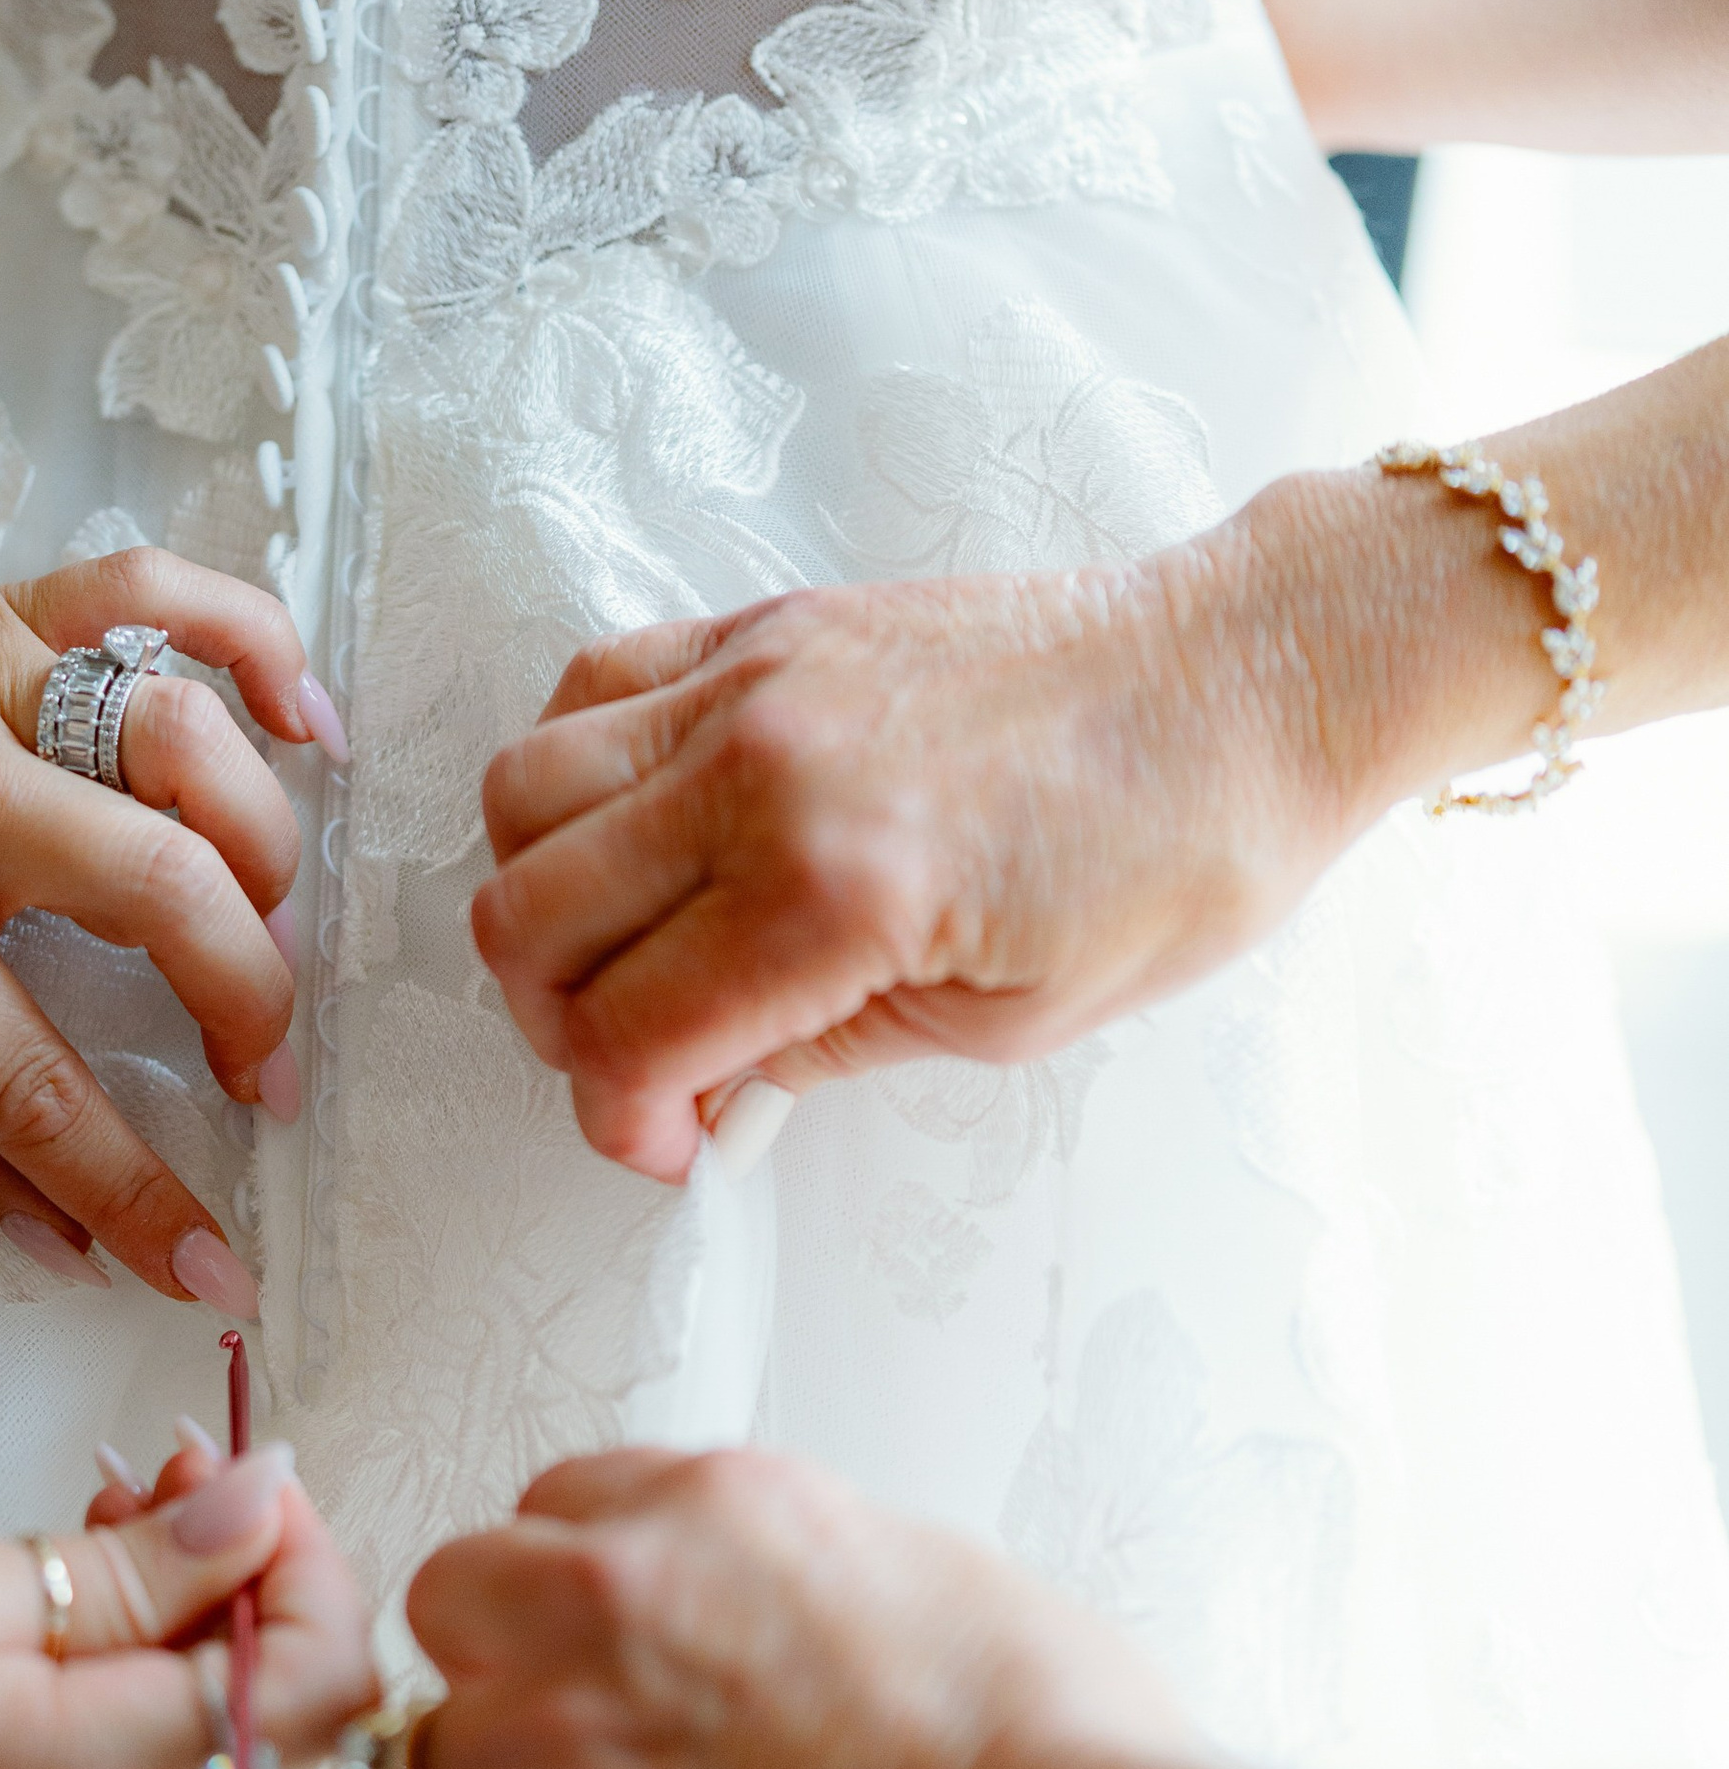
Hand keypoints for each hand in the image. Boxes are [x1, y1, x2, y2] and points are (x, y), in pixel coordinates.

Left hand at [0, 548, 350, 1303]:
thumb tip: (60, 1239)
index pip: (35, 1082)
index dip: (136, 1194)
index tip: (210, 1266)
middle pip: (162, 887)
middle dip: (250, 1009)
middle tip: (264, 1086)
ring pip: (180, 731)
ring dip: (259, 844)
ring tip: (262, 930)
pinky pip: (147, 593)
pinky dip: (247, 643)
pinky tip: (302, 725)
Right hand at [0, 1446, 373, 1768]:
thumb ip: (122, 1564)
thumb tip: (260, 1508)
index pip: (327, 1679)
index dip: (308, 1559)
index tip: (230, 1477)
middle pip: (298, 1730)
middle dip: (258, 1590)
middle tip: (159, 1487)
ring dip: (206, 1654)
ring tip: (97, 1555)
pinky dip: (154, 1726)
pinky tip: (67, 1659)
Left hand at [327, 1445, 1176, 1768]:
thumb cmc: (1063, 1761)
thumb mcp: (951, 1586)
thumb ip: (836, 1588)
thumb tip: (835, 1632)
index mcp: (722, 1508)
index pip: (572, 1505)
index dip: (587, 1591)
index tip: (619, 1652)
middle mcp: (610, 1594)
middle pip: (462, 1597)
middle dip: (500, 1674)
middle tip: (573, 1755)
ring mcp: (556, 1739)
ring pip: (408, 1744)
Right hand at [471, 493, 1366, 1182]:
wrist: (1246, 683)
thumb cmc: (1176, 852)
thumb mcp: (1008, 1023)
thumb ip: (825, 1051)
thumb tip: (712, 1083)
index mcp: (840, 893)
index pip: (625, 1035)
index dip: (625, 1123)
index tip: (675, 1144)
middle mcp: (766, 771)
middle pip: (525, 914)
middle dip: (560, 1023)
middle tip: (643, 1059)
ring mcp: (755, 681)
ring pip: (522, 791)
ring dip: (546, 893)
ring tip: (632, 941)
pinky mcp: (767, 624)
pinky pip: (591, 686)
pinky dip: (579, 772)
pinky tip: (652, 829)